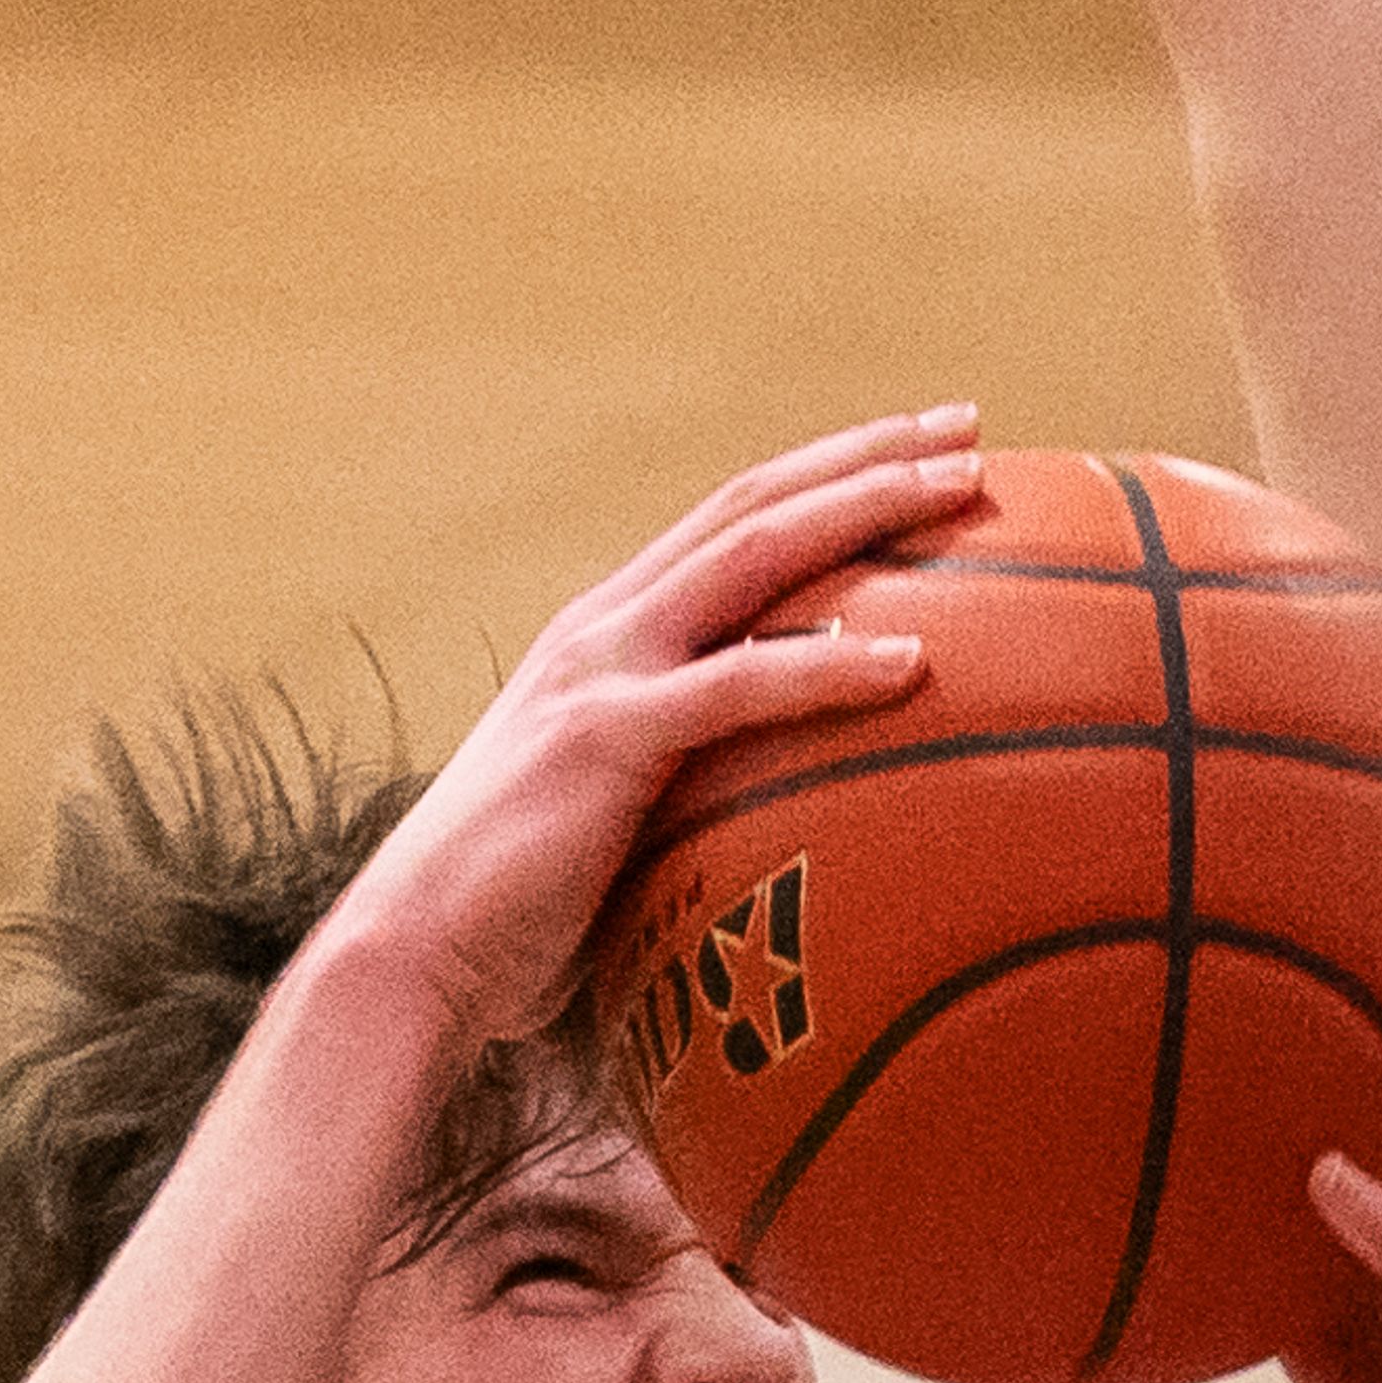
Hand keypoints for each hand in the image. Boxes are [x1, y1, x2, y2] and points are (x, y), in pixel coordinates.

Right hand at [320, 412, 978, 1061]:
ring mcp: (603, 670)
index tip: (922, 448)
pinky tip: (914, 663)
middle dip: (866, 455)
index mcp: (610, 634)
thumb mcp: (620, 818)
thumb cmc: (522, 915)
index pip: (734, 521)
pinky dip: (829, 665)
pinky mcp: (607, 736)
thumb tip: (799, 820)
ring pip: (754, 553)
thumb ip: (694, 786)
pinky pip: (740, 687)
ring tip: (964, 487)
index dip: (827, 473)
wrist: (413, 956)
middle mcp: (606, 625)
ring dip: (866, 509)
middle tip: (969, 425)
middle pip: (756, 503)